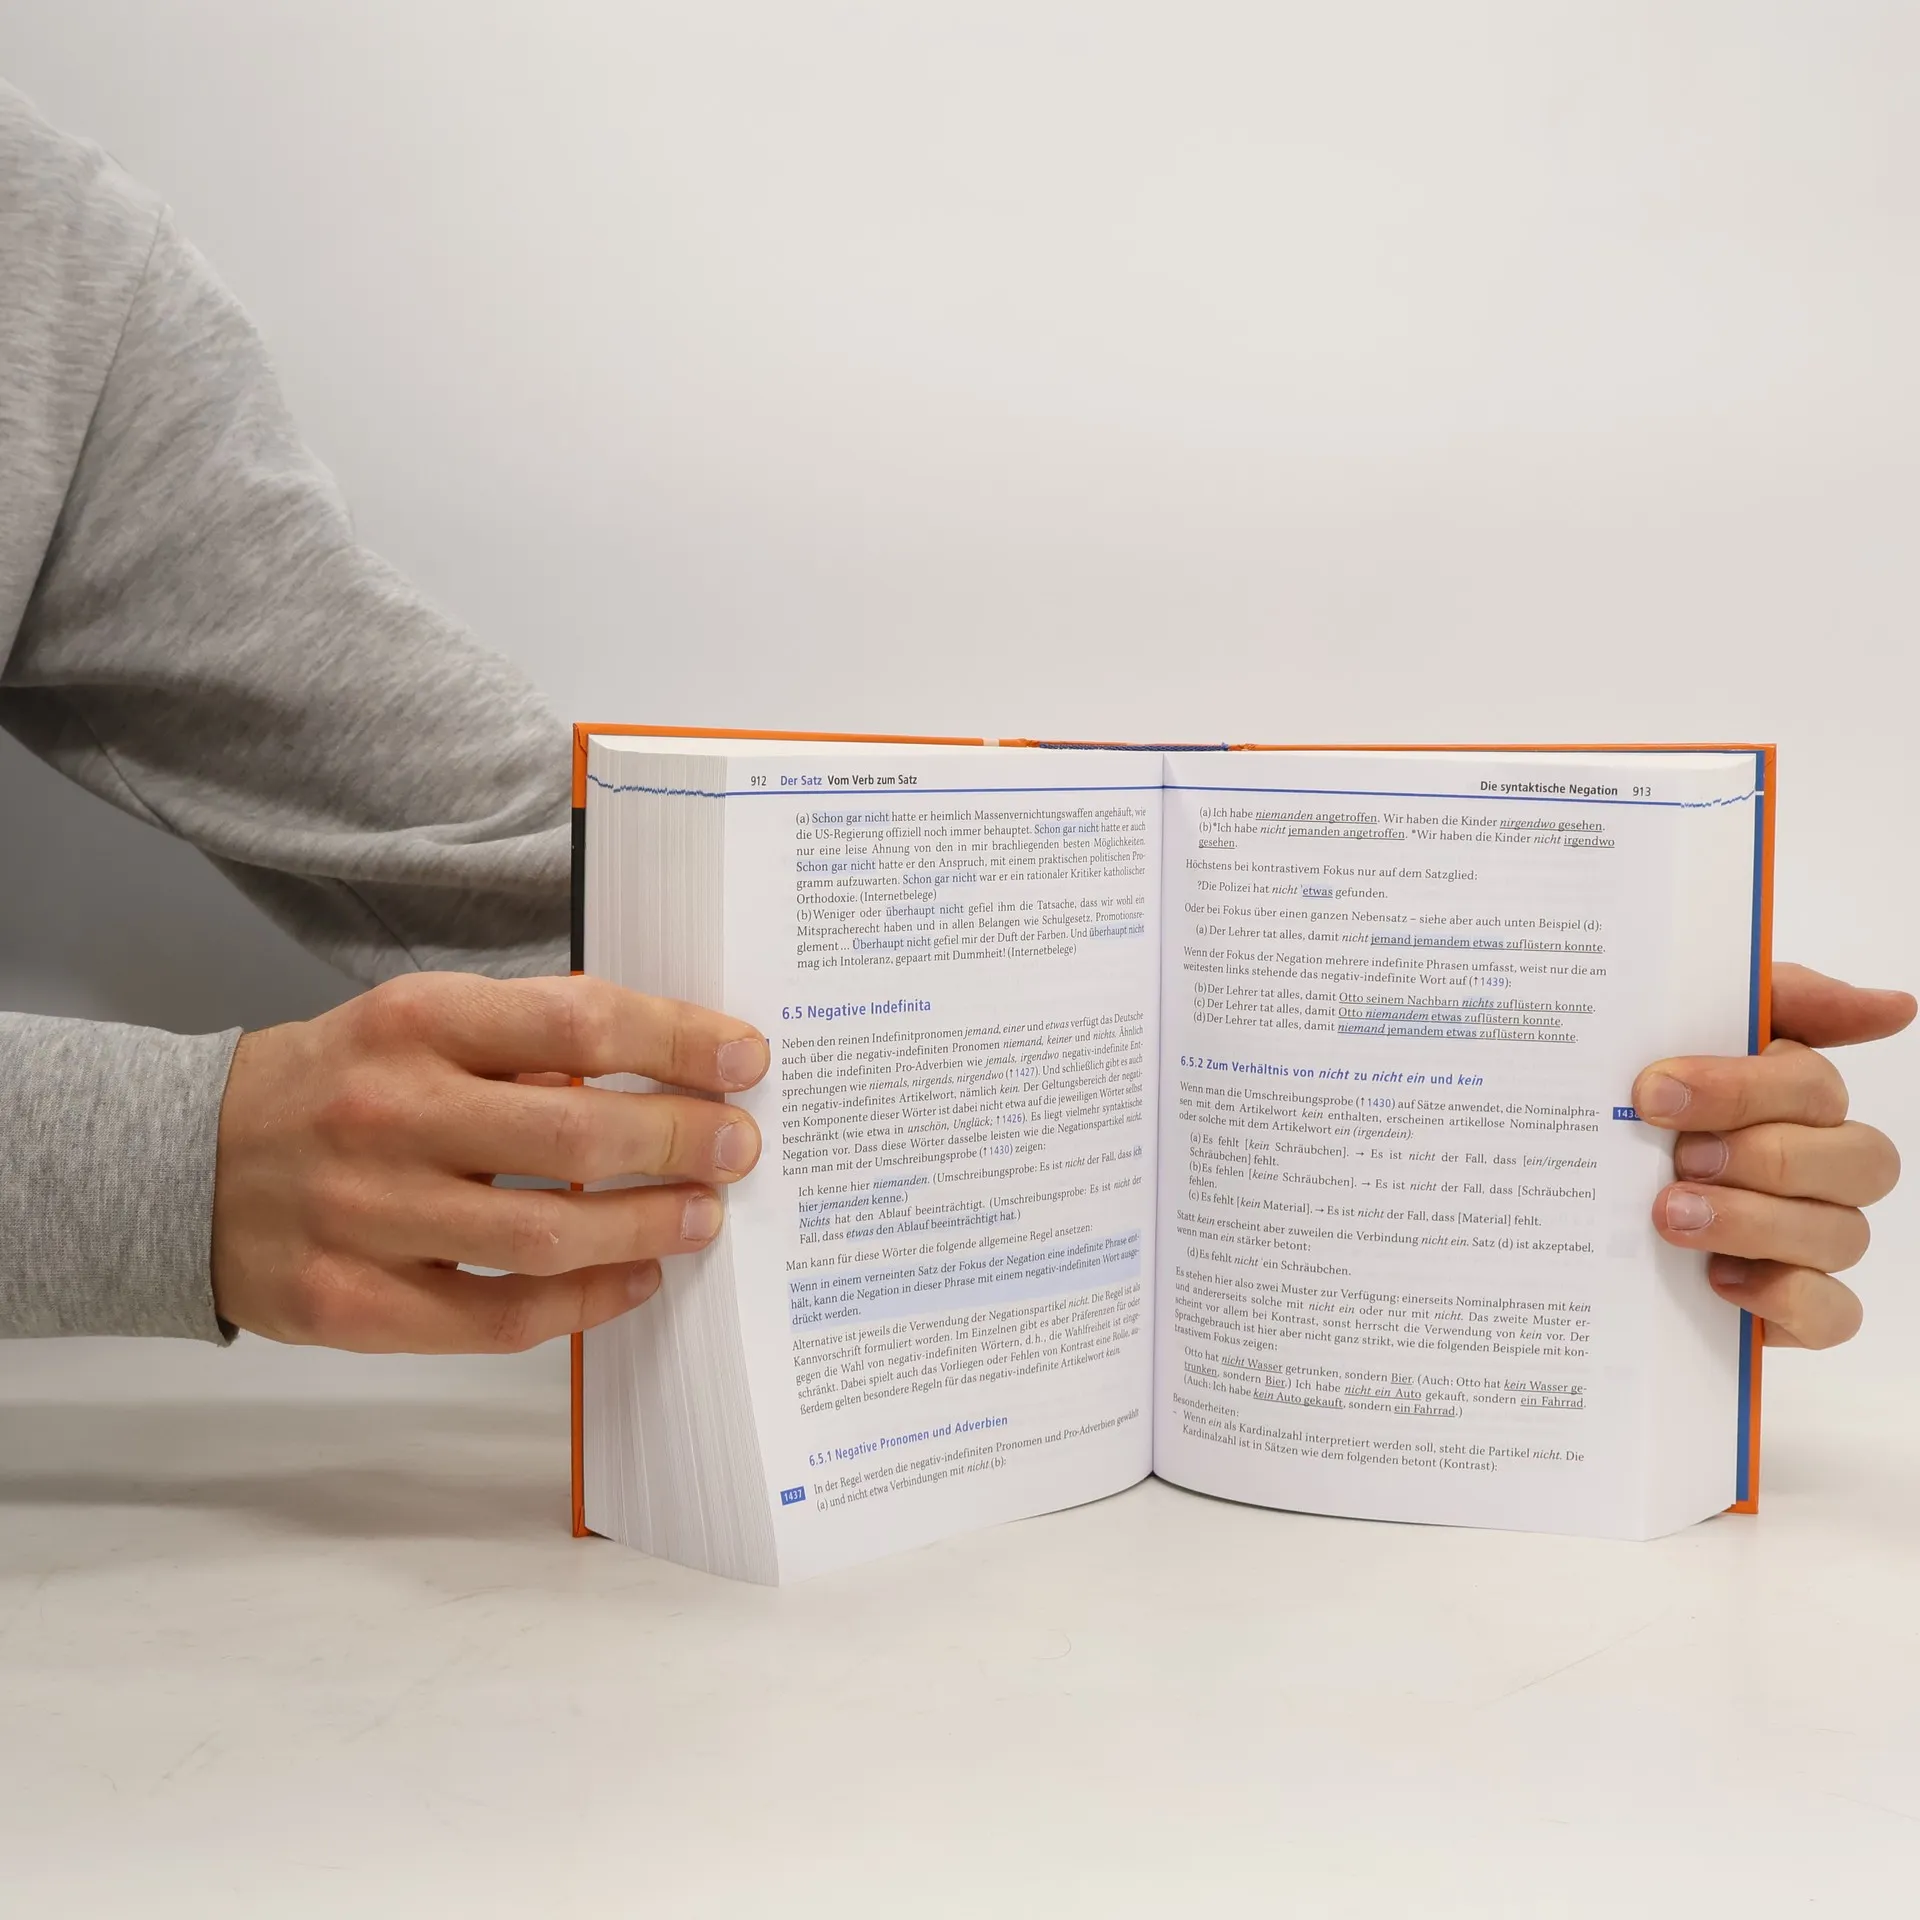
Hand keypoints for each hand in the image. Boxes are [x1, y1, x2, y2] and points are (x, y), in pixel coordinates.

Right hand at [212, 973, 769, 1351]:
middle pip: (575, 1135)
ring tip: (704, 1214)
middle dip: (681, 1141)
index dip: (677, 1041)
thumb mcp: (415, 1022)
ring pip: (548, 1235)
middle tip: (738, 1146)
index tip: (744, 1058)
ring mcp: (366, 1216)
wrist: (179, 1167)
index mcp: (412, 1022)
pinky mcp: (355, 1303)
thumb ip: (527, 1038)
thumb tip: (672, 1066)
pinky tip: (636, 1277)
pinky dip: (587, 1300)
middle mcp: (388, 1114)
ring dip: (649, 1225)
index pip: (577, 1022)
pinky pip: (503, 1316)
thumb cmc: (334, 1086)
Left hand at [1635, 963, 1914, 1348]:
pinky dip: (1785, 1299)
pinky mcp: (1790, 1305)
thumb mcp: (1675, 1024)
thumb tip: (1896, 1006)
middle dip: (1766, 1157)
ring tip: (1672, 1214)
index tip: (1654, 1093)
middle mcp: (1818, 1164)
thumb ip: (1780, 998)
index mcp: (1794, 1094)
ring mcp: (1811, 1237)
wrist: (1555, 1190)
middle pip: (1860, 1160)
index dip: (1741, 1090)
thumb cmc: (1632, 1099)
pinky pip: (1833, 1315)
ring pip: (1844, 1235)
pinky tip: (1719, 1279)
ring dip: (1756, 1223)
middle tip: (1680, 1157)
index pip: (1815, 1085)